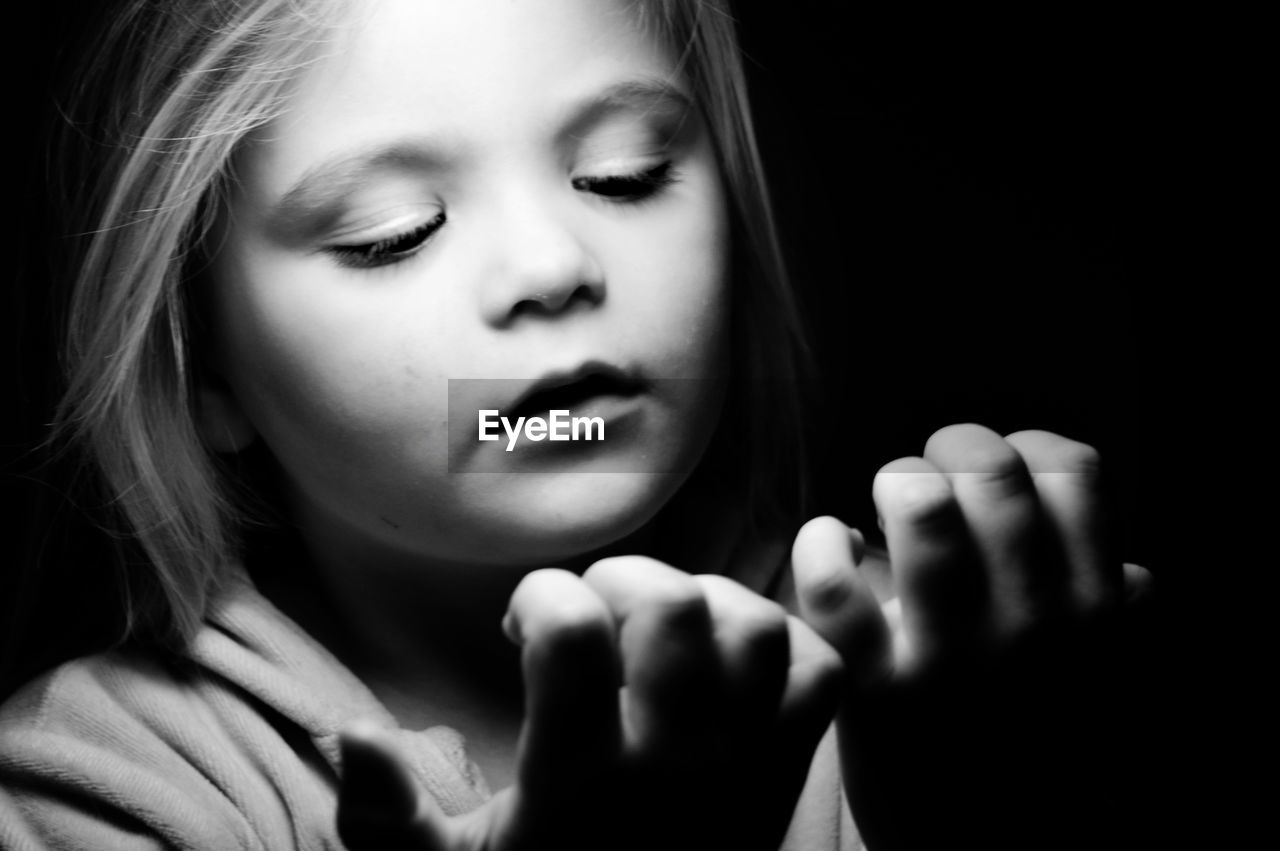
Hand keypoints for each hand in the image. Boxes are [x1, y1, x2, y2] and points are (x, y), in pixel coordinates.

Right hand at [337, 557, 843, 850]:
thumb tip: (353, 734)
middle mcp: (671, 767)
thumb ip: (386, 821)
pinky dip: (786, 640)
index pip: (572, 636)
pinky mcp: (790, 776)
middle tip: (594, 612)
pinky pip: (821, 674)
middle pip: (674, 608)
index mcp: (579, 783)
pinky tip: (730, 652)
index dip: (541, 597)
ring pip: (755, 628)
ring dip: (708, 599)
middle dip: (623, 580)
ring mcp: (743, 768)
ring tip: (662, 626)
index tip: (524, 627)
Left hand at [791, 425, 1152, 850]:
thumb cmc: (1025, 740)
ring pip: (920, 506)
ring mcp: (951, 656)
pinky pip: (832, 581)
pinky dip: (821, 541)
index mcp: (1092, 612)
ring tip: (887, 506)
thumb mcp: (1095, 681)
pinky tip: (833, 543)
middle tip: (932, 480)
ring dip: (897, 483)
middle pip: (991, 473)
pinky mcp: (873, 687)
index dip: (1027, 449)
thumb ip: (1109, 618)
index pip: (1074, 473)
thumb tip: (1133, 575)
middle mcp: (1031, 627)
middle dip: (951, 450)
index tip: (1003, 473)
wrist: (978, 845)